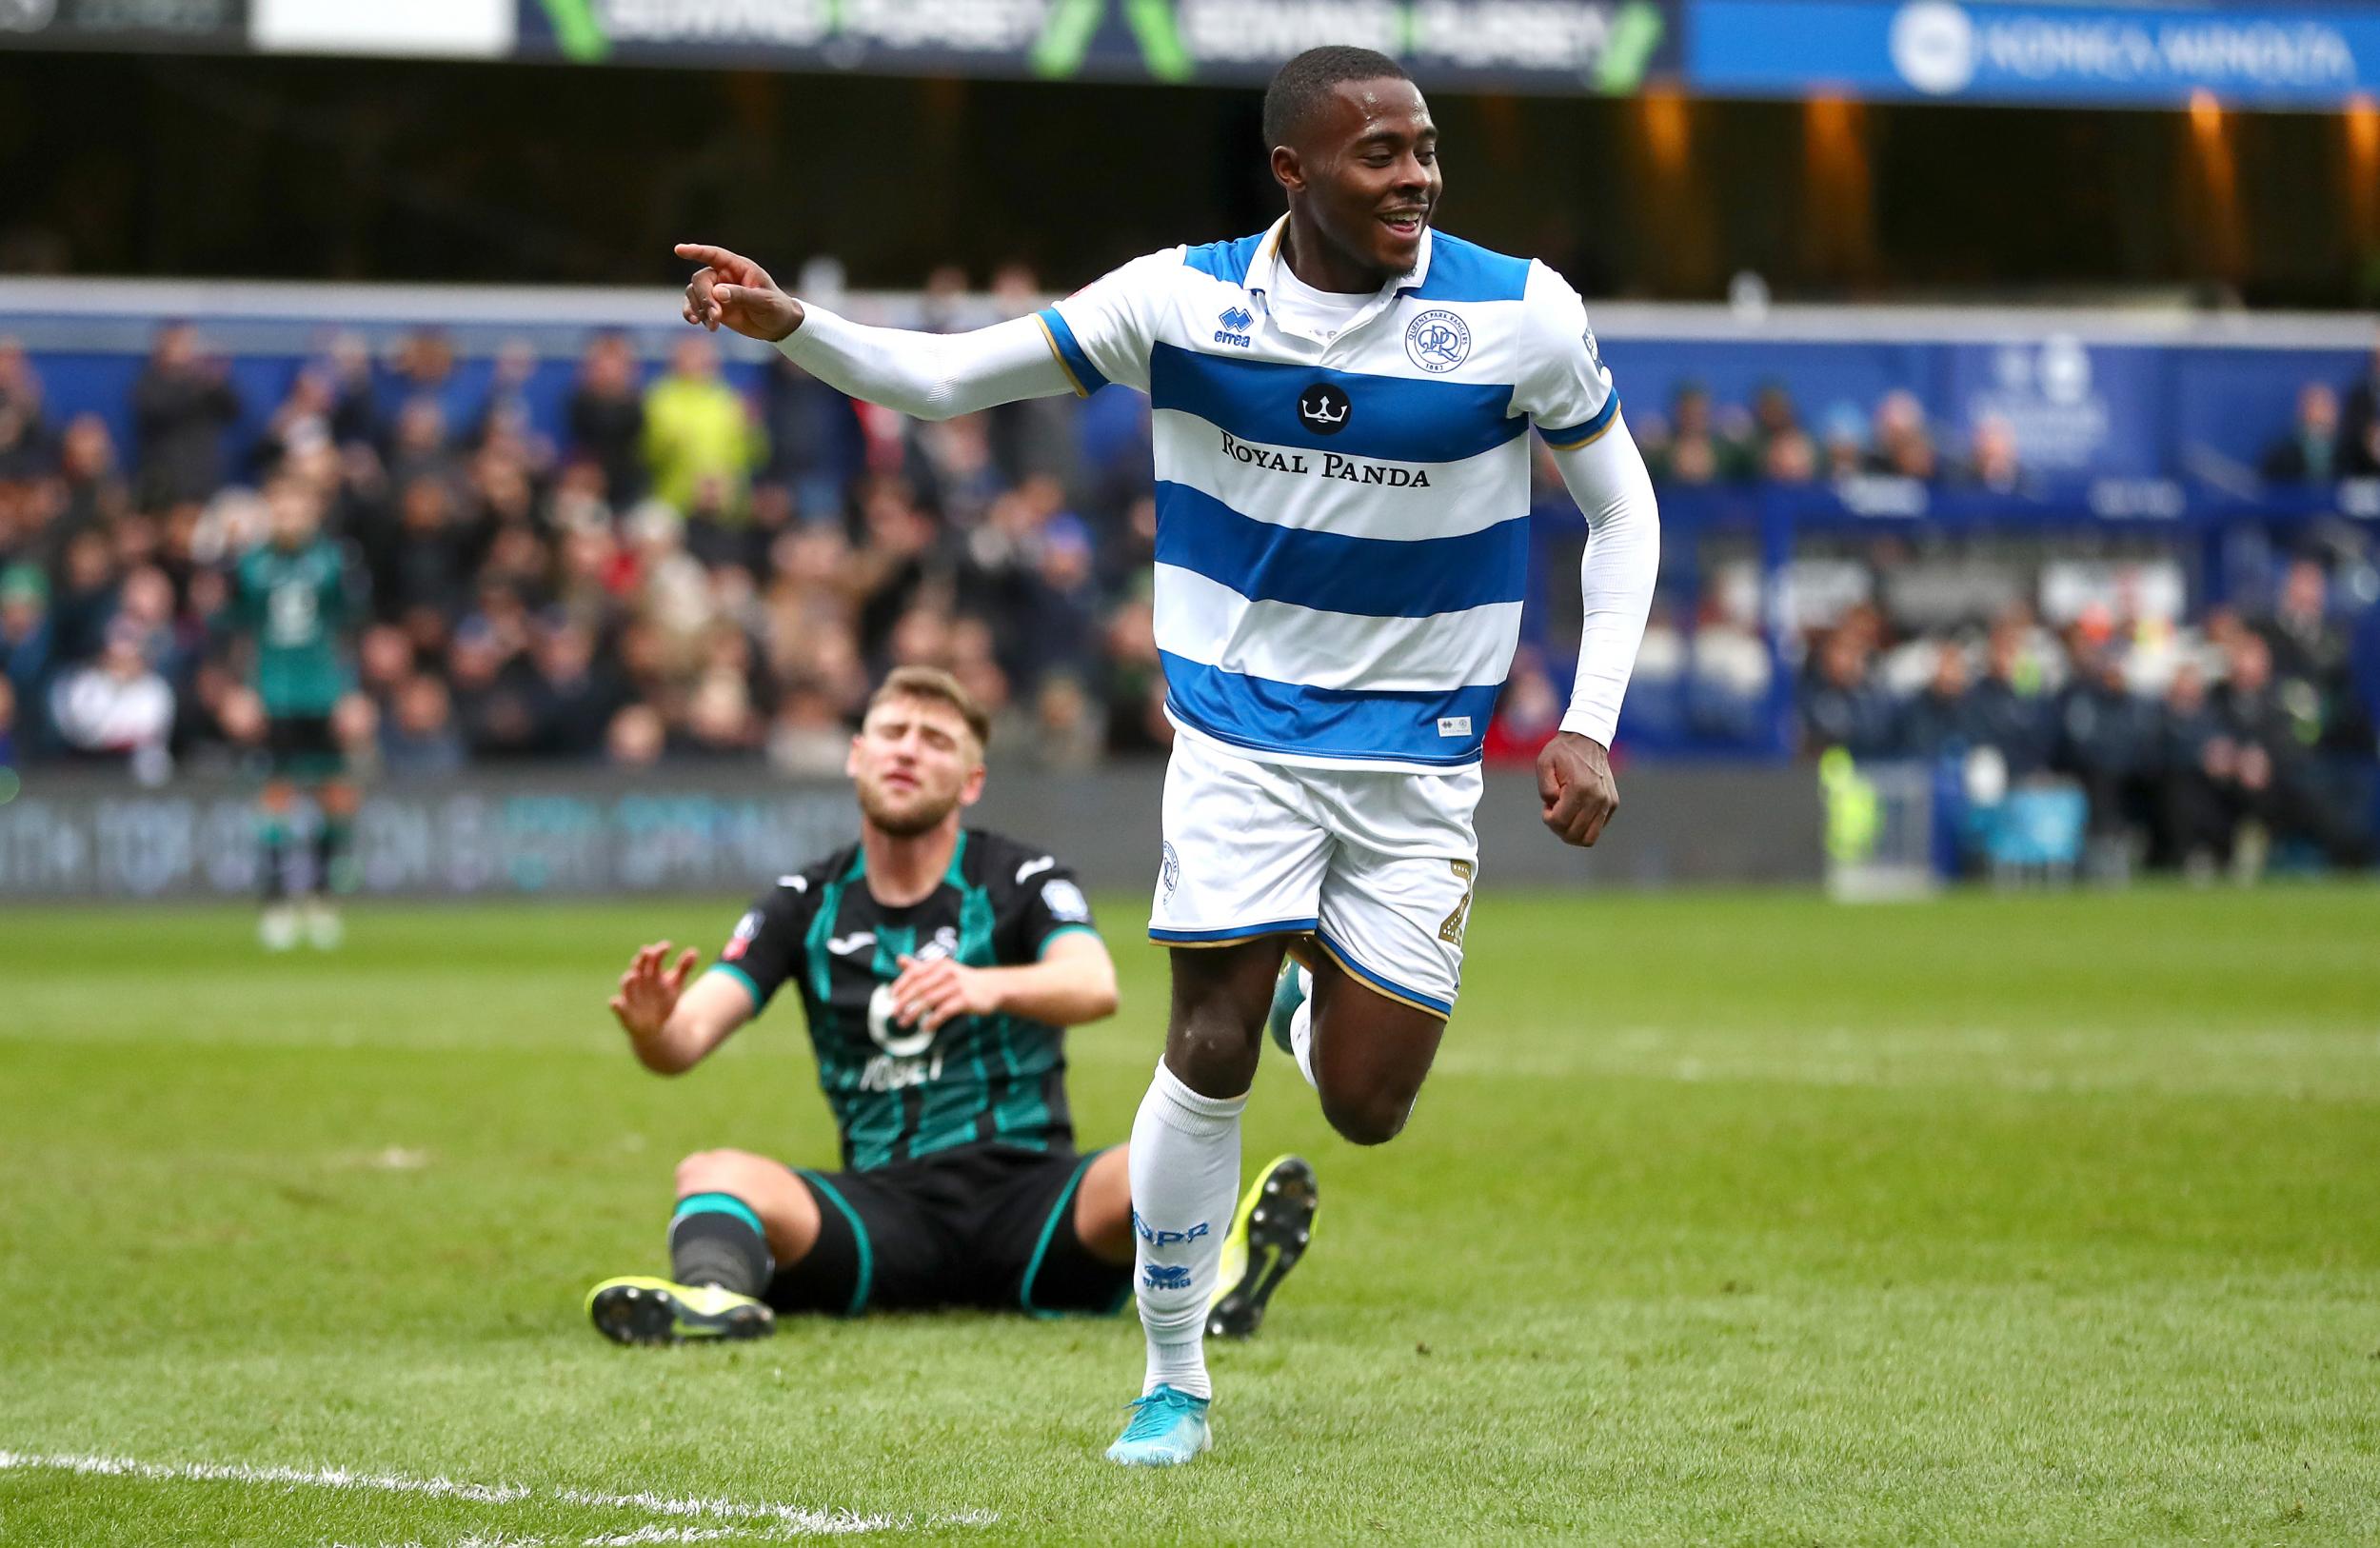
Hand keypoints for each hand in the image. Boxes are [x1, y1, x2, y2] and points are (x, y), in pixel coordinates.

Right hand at [611, 941, 697, 1040]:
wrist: (654, 1026)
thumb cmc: (663, 1001)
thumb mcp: (675, 986)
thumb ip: (684, 969)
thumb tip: (694, 951)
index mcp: (651, 972)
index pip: (653, 958)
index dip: (659, 951)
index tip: (668, 946)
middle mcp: (639, 980)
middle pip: (638, 966)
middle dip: (642, 959)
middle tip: (647, 952)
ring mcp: (630, 994)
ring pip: (626, 983)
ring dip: (629, 979)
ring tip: (633, 975)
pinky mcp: (624, 1010)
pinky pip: (617, 1005)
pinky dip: (616, 1003)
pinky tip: (616, 1002)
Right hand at [675, 243, 804, 341]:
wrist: (778, 326)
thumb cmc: (776, 308)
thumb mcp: (764, 301)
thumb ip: (742, 295)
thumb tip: (717, 292)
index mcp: (738, 267)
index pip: (714, 255)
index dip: (696, 251)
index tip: (679, 250)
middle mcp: (724, 276)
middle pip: (701, 279)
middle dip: (704, 298)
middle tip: (715, 316)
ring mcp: (717, 291)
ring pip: (694, 293)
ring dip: (699, 309)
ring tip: (712, 325)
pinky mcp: (714, 307)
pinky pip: (694, 306)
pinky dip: (693, 314)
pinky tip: (697, 323)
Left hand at [887, 954, 998, 1033]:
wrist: (993, 987)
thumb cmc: (962, 980)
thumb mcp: (942, 970)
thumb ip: (920, 967)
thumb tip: (899, 959)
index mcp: (939, 964)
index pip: (914, 973)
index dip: (901, 985)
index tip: (891, 997)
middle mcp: (947, 972)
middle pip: (920, 988)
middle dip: (904, 1001)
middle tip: (893, 1013)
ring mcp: (957, 986)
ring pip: (929, 1001)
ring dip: (914, 1013)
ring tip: (904, 1023)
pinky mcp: (965, 1000)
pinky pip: (944, 1011)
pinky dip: (932, 1020)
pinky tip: (925, 1027)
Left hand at [1536, 731, 1619, 847]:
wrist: (1588, 739)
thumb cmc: (1563, 752)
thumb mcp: (1544, 764)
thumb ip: (1545, 789)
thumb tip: (1555, 807)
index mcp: (1580, 788)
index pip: (1561, 822)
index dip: (1549, 819)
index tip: (1547, 806)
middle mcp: (1598, 798)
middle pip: (1575, 835)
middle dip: (1558, 828)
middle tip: (1554, 811)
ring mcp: (1608, 802)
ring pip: (1589, 838)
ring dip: (1572, 833)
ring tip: (1565, 816)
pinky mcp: (1613, 803)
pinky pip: (1597, 828)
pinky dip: (1583, 826)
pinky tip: (1576, 809)